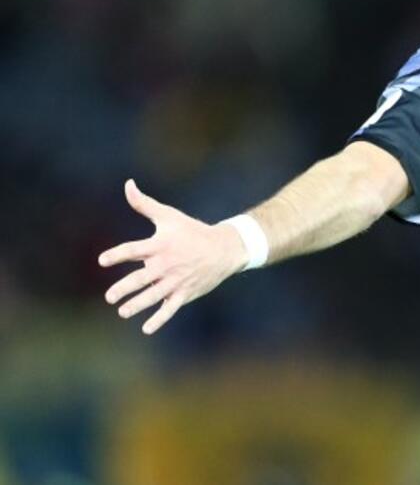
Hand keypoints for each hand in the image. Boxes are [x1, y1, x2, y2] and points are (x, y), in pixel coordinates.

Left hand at [99, 179, 246, 333]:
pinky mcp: (185, 292)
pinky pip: (171, 308)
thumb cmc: (192, 231)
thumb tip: (128, 184)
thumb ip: (144, 203)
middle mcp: (167, 264)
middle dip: (125, 288)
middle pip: (142, 278)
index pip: (134, 250)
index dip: (118, 255)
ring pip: (154, 295)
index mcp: (160, 245)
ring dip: (138, 305)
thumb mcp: (169, 216)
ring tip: (123, 311)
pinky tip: (147, 328)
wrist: (225, 248)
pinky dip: (160, 319)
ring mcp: (177, 280)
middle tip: (110, 296)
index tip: (103, 261)